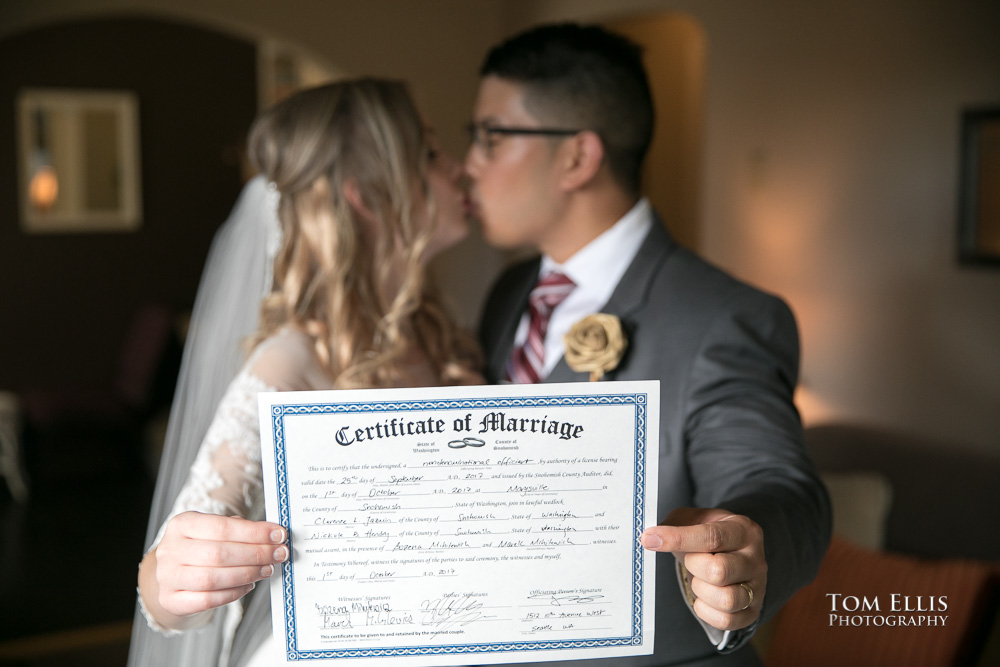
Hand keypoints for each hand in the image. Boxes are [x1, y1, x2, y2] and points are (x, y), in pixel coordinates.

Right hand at [151, 511, 288, 619]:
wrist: (171, 573)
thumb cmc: (198, 548)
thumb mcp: (211, 529)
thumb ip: (238, 528)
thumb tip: (271, 534)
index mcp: (181, 524)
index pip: (222, 527)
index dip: (254, 532)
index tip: (278, 534)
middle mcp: (170, 550)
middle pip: (219, 554)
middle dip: (256, 554)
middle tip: (278, 554)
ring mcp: (168, 577)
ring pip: (213, 579)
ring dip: (247, 574)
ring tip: (267, 569)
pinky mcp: (171, 600)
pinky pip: (207, 600)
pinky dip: (233, 593)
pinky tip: (249, 584)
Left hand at [640, 507, 765, 631]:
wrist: (735, 554)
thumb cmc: (711, 536)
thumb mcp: (696, 519)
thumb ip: (675, 523)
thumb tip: (651, 538)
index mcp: (743, 530)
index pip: (712, 536)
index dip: (677, 538)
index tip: (650, 539)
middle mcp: (756, 559)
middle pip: (719, 570)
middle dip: (694, 566)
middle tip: (691, 560)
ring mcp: (758, 588)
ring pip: (726, 599)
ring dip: (701, 590)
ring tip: (699, 579)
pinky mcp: (752, 611)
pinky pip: (727, 621)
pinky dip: (706, 611)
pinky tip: (703, 597)